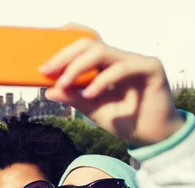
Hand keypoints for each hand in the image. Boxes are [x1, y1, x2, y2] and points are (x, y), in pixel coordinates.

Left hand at [40, 36, 184, 145]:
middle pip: (89, 44)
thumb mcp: (92, 109)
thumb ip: (73, 98)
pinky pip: (122, 67)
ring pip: (102, 51)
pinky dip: (103, 80)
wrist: (152, 136)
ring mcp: (135, 60)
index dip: (64, 45)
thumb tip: (48, 91)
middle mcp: (119, 58)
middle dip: (64, 56)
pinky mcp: (150, 67)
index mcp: (105, 65)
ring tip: (64, 84)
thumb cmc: (124, 120)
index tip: (42, 61)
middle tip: (46, 71)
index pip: (84, 44)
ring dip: (78, 67)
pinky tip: (90, 94)